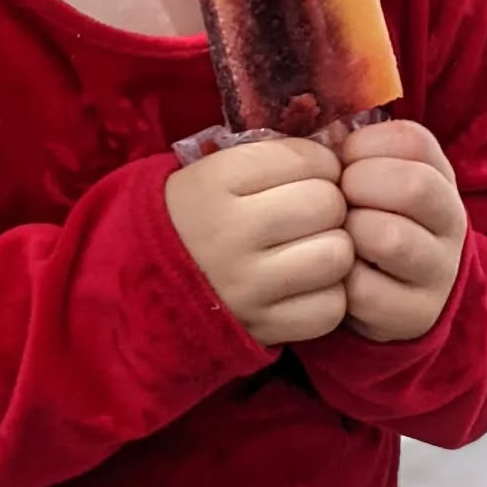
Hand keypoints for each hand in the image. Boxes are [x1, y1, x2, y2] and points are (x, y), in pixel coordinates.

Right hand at [165, 137, 353, 345]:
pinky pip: (330, 307)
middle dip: (331, 204)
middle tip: (315, 212)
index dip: (322, 163)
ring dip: (334, 249)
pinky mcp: (264, 329)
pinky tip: (308, 284)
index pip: (307, 159)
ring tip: (314, 247)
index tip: (312, 174)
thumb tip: (341, 159)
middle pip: (327, 204)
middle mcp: (231, 232)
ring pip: (336, 255)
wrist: (145, 282)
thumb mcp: (217, 169)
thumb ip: (276, 157)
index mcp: (217, 180)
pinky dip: (329, 295)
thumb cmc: (196, 214)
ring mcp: (247, 286)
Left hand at [338, 120, 466, 342]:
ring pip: (391, 238)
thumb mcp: (374, 177)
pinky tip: (338, 272)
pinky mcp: (415, 314)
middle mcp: (450, 221)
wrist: (395, 292)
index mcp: (439, 176)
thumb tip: (320, 132)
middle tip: (340, 198)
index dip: (368, 144)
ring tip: (340, 234)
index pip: (414, 141)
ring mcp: (438, 271)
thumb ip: (352, 151)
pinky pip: (366, 290)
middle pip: (413, 186)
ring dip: (351, 232)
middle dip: (360, 184)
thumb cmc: (370, 217)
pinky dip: (340, 278)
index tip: (346, 160)